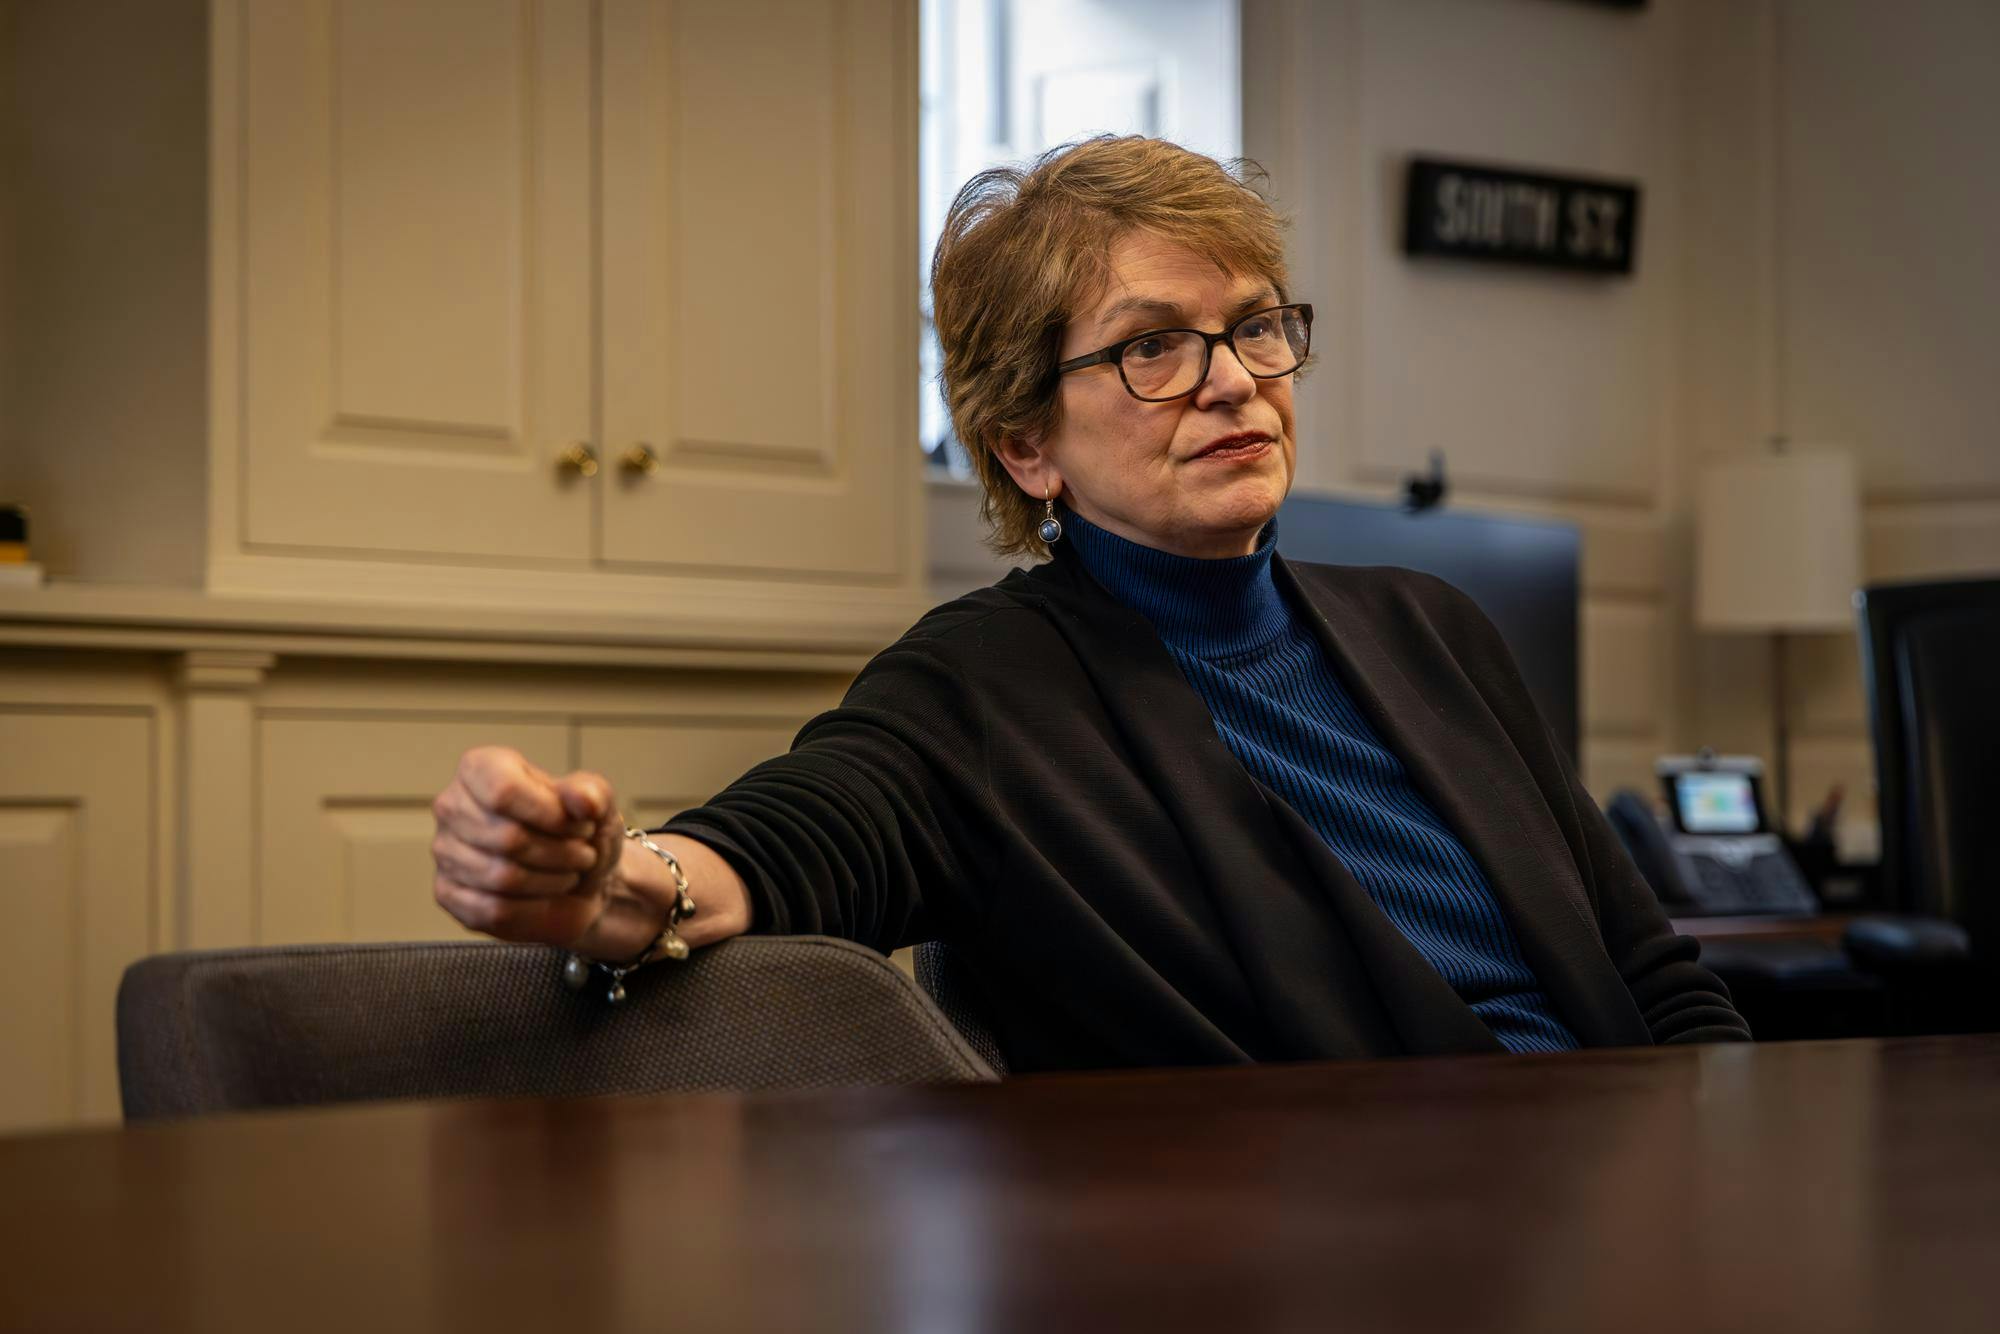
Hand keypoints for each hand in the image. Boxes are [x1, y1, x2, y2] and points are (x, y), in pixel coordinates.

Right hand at [430, 747, 634, 954]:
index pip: (504, 790)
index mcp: (481, 767)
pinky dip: (532, 908)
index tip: (583, 827)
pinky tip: (547, 897)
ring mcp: (445, 851)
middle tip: (584, 855)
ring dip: (550, 880)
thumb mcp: (598, 804)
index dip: (551, 815)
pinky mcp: (447, 893)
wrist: (579, 879)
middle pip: (507, 838)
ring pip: (500, 876)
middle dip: (560, 852)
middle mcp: (453, 805)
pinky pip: (491, 908)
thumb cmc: (580, 833)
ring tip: (571, 873)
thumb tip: (582, 800)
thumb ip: (593, 794)